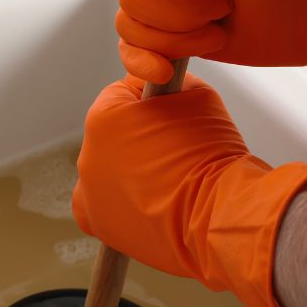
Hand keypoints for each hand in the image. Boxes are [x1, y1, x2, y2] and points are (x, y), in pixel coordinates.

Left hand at [72, 73, 306, 306]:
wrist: (218, 213)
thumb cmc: (211, 154)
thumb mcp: (196, 95)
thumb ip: (168, 83)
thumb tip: (160, 83)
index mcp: (104, 117)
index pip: (120, 96)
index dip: (149, 103)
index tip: (171, 117)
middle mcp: (88, 154)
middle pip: (113, 137)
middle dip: (138, 141)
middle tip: (174, 153)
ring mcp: (89, 193)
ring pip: (107, 172)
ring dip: (129, 174)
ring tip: (167, 184)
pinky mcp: (98, 224)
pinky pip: (102, 207)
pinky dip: (120, 205)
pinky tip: (147, 206)